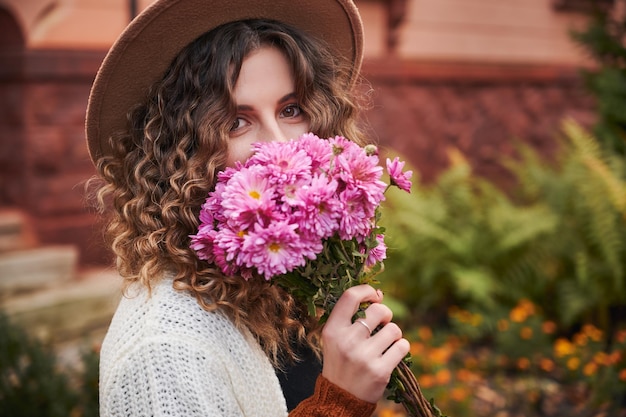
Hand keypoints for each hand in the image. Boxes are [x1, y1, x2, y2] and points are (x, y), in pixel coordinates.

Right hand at [320, 285, 410, 402]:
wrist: (340, 398)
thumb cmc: (341, 362)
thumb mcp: (335, 338)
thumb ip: (351, 317)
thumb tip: (379, 294)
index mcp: (333, 330)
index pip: (350, 296)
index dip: (367, 291)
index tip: (375, 296)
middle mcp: (347, 341)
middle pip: (379, 310)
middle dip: (386, 314)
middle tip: (382, 324)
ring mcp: (364, 356)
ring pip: (394, 329)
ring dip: (394, 334)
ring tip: (386, 343)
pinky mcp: (380, 370)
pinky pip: (402, 346)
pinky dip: (401, 347)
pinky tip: (392, 354)